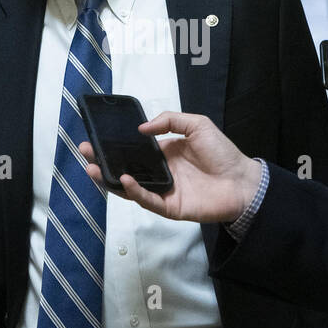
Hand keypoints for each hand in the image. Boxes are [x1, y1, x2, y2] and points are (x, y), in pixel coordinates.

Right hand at [79, 111, 259, 223]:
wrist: (242, 180)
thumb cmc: (222, 152)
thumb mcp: (196, 125)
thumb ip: (170, 121)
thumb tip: (142, 128)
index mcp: (163, 154)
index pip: (132, 150)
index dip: (114, 145)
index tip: (96, 136)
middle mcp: (159, 172)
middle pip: (125, 168)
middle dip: (103, 161)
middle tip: (85, 151)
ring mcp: (162, 190)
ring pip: (130, 187)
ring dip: (111, 178)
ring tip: (94, 167)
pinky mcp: (169, 207)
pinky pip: (147, 200)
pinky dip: (134, 191)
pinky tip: (124, 179)